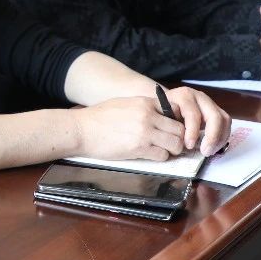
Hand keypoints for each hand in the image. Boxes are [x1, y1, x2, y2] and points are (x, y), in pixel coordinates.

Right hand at [72, 96, 186, 161]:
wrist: (81, 130)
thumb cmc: (98, 117)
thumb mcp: (124, 104)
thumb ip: (143, 108)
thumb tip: (158, 116)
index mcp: (145, 103)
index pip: (175, 110)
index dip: (176, 122)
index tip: (172, 129)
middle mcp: (148, 116)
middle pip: (179, 129)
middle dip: (178, 138)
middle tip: (172, 144)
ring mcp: (145, 132)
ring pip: (175, 143)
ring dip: (171, 149)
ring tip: (163, 150)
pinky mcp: (139, 148)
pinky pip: (162, 155)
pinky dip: (160, 157)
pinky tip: (151, 155)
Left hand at [163, 86, 230, 155]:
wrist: (166, 101)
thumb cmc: (162, 111)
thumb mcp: (162, 116)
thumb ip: (170, 127)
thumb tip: (179, 145)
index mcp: (184, 96)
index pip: (193, 114)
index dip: (192, 132)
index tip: (189, 146)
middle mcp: (200, 97)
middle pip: (215, 116)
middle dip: (212, 137)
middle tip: (205, 152)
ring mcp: (210, 103)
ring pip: (224, 119)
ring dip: (219, 138)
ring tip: (209, 151)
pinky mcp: (217, 110)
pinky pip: (226, 123)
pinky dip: (222, 137)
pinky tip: (213, 147)